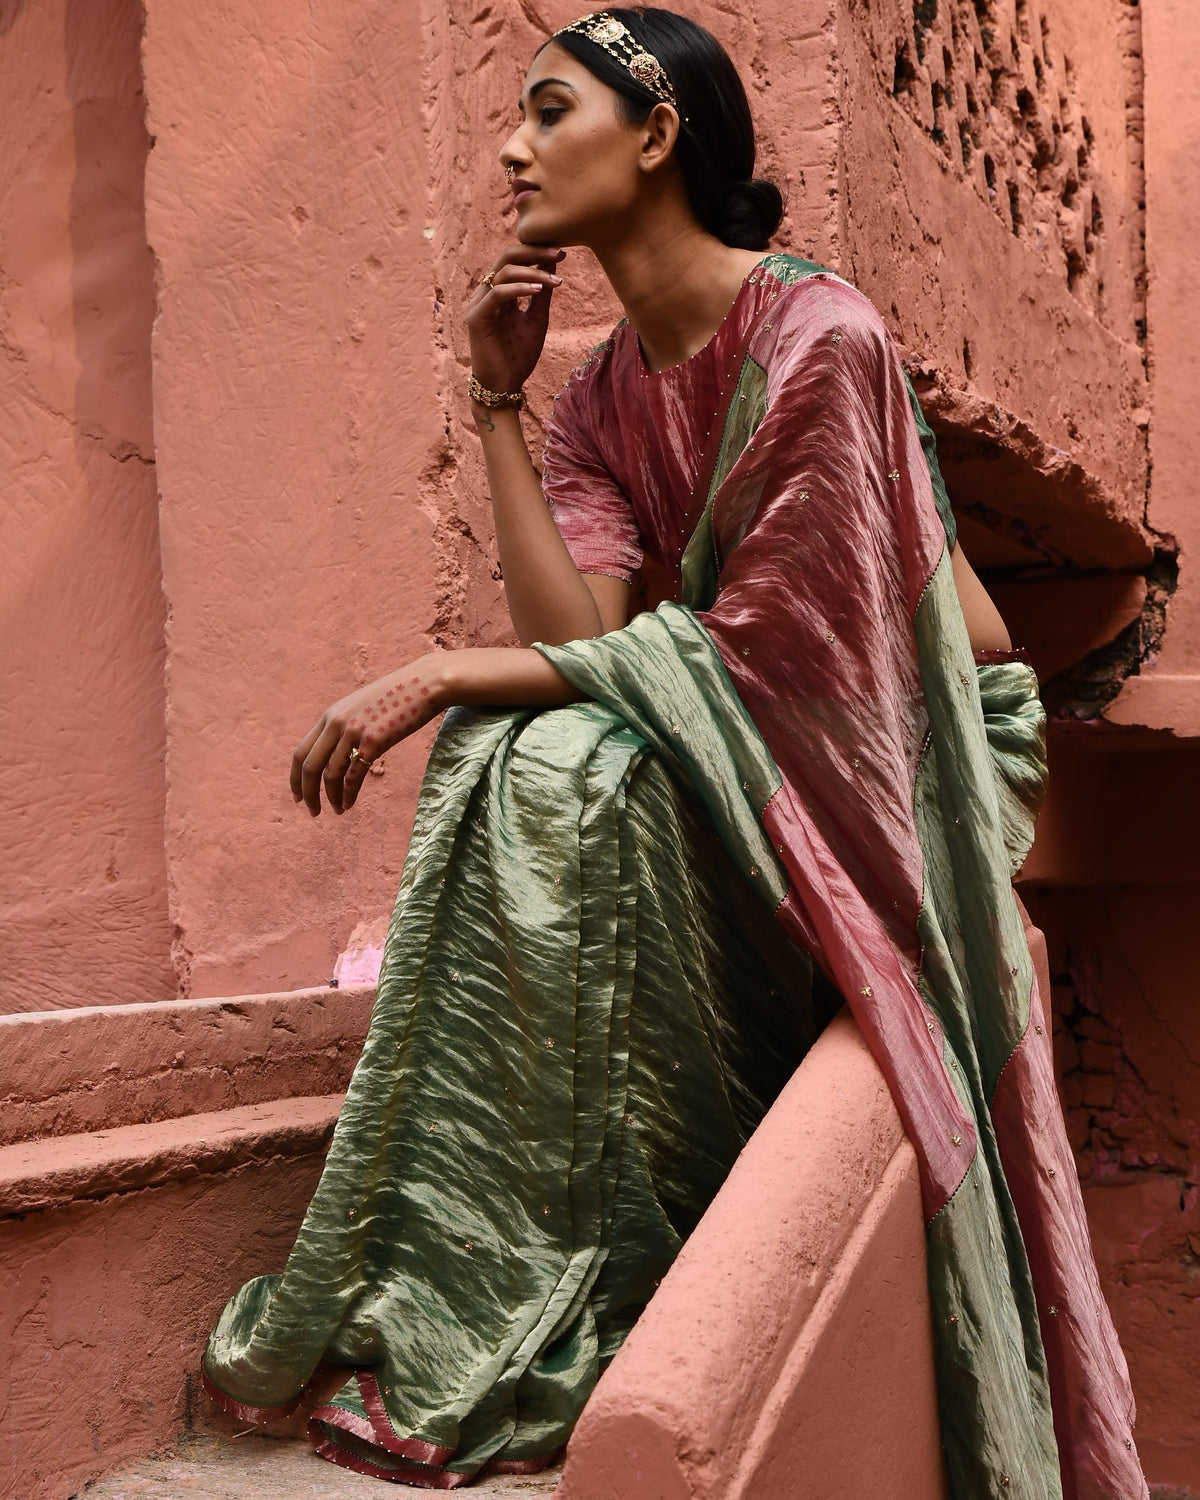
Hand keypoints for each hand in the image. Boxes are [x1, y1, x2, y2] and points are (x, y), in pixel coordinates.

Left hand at [290, 655, 444, 815]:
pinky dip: (348, 794)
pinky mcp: (374, 741)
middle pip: (309, 767)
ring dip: (331, 798)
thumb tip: (339, 753)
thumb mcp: (362, 708)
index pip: (300, 752)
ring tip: (337, 811)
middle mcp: (336, 723)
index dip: (295, 779)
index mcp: (330, 715)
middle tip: (313, 812)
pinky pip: (353, 775)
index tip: (297, 797)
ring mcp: (353, 731)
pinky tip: (349, 804)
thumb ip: (346, 726)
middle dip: (307, 794)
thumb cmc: (398, 698)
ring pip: (330, 774)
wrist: (425, 683)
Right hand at [466, 242, 563, 395]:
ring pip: (504, 272)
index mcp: (500, 291)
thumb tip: (553, 263)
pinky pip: (497, 294)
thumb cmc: (518, 355)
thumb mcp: (537, 319)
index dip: (537, 252)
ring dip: (533, 272)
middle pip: (507, 256)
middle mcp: (487, 292)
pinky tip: (539, 291)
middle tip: (559, 253)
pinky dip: (519, 289)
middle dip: (534, 251)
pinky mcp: (476, 317)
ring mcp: (480, 303)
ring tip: (555, 281)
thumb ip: (542, 292)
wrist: (504, 385)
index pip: (516, 260)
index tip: (562, 252)